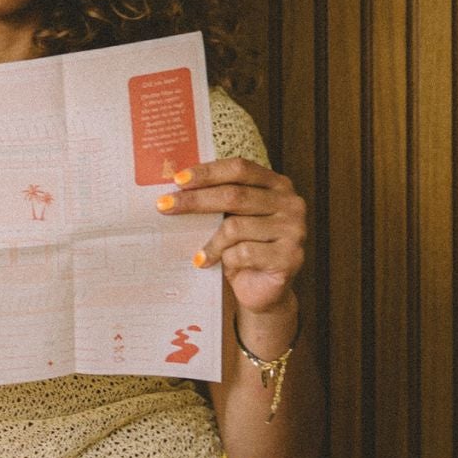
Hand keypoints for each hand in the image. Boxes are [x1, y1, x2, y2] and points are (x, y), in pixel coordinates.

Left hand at [158, 157, 306, 313]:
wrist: (262, 289)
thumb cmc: (242, 247)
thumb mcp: (231, 218)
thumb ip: (217, 199)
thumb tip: (173, 188)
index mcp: (277, 185)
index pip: (240, 168)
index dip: (208, 172)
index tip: (177, 180)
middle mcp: (290, 203)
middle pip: (234, 195)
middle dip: (194, 201)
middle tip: (163, 206)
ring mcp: (294, 230)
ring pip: (235, 227)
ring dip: (211, 242)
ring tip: (200, 255)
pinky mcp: (289, 257)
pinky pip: (243, 253)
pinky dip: (225, 259)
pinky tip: (220, 265)